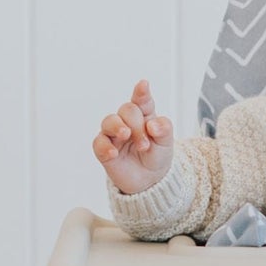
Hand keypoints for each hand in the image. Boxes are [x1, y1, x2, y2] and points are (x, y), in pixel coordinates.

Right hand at [93, 78, 174, 194]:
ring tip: (126, 136)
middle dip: (136, 124)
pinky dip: (105, 146)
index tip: (143, 85)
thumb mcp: (166, 143)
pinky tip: (113, 152)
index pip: (142, 100)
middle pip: (127, 110)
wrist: (150, 180)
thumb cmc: (157, 155)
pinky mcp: (104, 150)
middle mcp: (127, 121)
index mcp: (144, 115)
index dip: (141, 93)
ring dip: (118, 127)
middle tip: (145, 144)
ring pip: (109, 121)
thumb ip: (164, 130)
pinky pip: (99, 143)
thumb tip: (152, 124)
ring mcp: (114, 135)